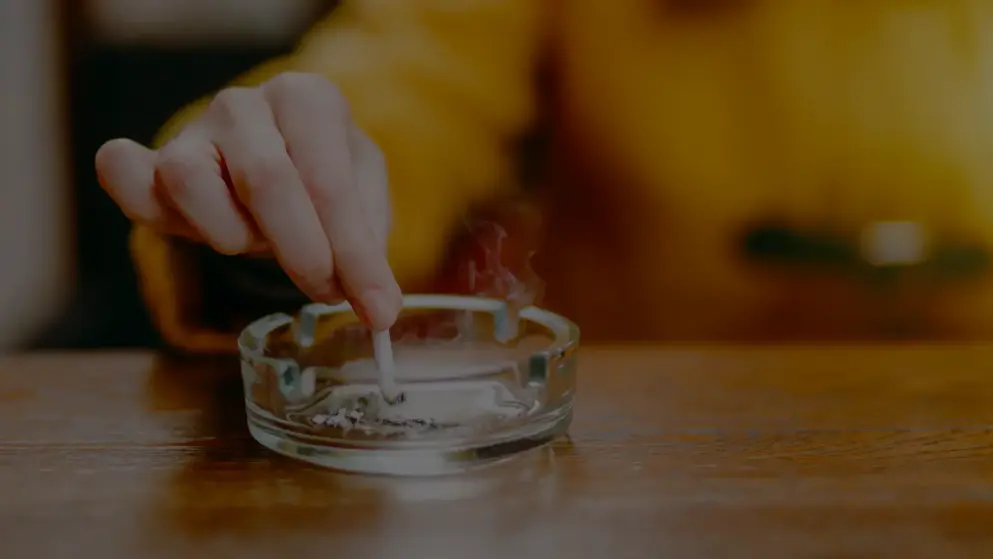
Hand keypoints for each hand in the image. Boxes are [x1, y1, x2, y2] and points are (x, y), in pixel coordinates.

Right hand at [95, 72, 401, 330]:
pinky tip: (185, 226)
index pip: (329, 181)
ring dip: (230, 234)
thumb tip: (378, 305)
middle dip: (303, 252)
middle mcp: (245, 103)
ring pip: (187, 179)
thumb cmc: (324, 177)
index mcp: (307, 98)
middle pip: (265, 179)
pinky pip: (122, 172)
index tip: (378, 308)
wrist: (279, 155)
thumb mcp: (365, 198)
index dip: (354, 254)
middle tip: (327, 292)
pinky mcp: (151, 160)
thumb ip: (368, 244)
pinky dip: (139, 201)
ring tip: (259, 244)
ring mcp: (193, 128)